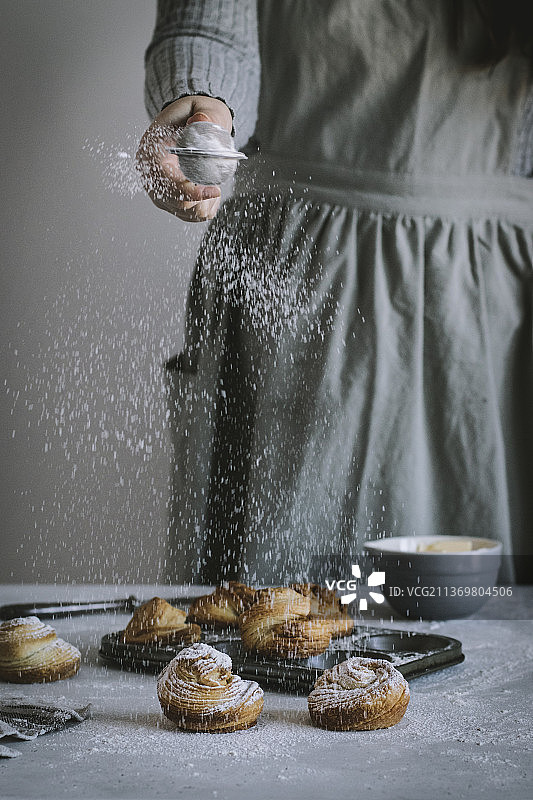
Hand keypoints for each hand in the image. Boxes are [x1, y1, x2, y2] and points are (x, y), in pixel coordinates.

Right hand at [136, 96, 232, 222]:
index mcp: (150, 152)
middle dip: (201, 199)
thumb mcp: (200, 107)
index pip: (164, 179)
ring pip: (185, 213)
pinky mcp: (172, 202)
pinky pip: (192, 216)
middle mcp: (151, 175)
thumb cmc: (192, 115)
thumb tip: (201, 121)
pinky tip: (209, 192)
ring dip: (205, 204)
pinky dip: (206, 208)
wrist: (189, 123)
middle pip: (175, 202)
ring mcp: (160, 191)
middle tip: (216, 187)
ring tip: (212, 185)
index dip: (188, 190)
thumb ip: (204, 114)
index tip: (213, 190)